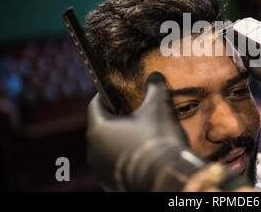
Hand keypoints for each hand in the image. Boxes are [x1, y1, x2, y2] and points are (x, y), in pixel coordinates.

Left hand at [86, 71, 204, 190]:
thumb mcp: (159, 106)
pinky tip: (139, 154)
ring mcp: (101, 170)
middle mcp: (93, 151)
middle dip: (115, 118)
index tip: (114, 91)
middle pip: (101, 127)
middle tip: (131, 111)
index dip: (105, 95)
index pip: (95, 105)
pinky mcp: (111, 184)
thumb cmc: (159, 138)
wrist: (167, 176)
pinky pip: (114, 165)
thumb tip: (154, 76)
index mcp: (99, 128)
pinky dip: (123, 157)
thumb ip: (154, 88)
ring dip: (118, 139)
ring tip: (137, 133)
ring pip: (106, 148)